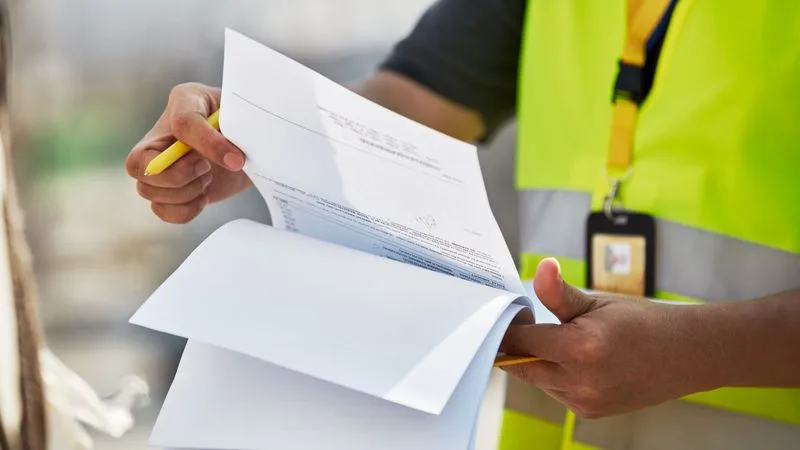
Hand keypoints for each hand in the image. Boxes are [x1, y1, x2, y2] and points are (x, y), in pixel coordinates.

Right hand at [126, 83, 251, 222]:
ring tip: (208, 178)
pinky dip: (185, 210)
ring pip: (147, 191)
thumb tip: (232, 161)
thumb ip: (231, 132)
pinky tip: (203, 196)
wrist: (253, 145)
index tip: (236, 159)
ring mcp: (162, 165)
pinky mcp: (172, 192)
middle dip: (179, 175)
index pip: (182, 123)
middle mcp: (162, 134)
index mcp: (182, 103)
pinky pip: (162, 210)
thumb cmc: (244, 123)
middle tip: (207, 169)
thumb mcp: (239, 116)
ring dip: (185, 193)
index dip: (208, 144)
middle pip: (139, 165)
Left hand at [500, 258, 710, 417]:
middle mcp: (580, 381)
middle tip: (521, 325)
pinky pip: (555, 392)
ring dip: (535, 362)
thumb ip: (559, 293)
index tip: (503, 315)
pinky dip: (553, 376)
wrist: (684, 354)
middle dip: (516, 346)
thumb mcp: (597, 302)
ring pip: (537, 381)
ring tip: (554, 340)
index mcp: (581, 348)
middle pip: (522, 366)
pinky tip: (571, 360)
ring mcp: (585, 401)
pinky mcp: (589, 411)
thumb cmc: (641, 322)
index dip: (507, 328)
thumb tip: (542, 268)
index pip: (521, 341)